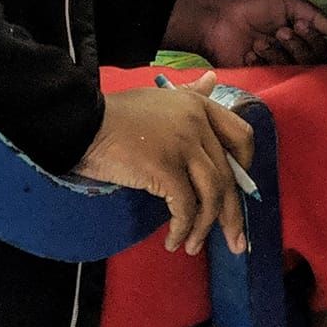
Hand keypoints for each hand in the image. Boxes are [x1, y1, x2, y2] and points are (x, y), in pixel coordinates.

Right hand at [73, 74, 253, 254]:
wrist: (81, 122)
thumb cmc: (117, 114)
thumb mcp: (160, 99)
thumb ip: (190, 94)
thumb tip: (212, 80)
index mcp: (199, 106)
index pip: (241, 135)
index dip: (245, 167)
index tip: (238, 191)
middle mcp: (198, 123)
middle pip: (228, 174)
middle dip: (232, 213)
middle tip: (235, 242)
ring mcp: (183, 145)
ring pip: (212, 194)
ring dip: (205, 227)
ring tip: (193, 246)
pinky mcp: (164, 167)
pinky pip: (185, 206)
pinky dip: (182, 228)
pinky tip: (173, 240)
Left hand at [167, 0, 326, 65]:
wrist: (218, 18)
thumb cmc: (250, 5)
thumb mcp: (286, 1)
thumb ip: (314, 15)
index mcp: (299, 35)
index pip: (322, 49)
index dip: (315, 39)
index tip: (300, 24)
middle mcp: (291, 54)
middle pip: (314, 63)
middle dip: (298, 46)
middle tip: (280, 31)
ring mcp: (275, 67)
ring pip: (295, 70)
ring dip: (278, 52)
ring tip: (259, 41)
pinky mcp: (260, 77)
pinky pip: (275, 77)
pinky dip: (264, 62)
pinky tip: (250, 52)